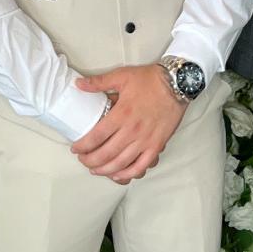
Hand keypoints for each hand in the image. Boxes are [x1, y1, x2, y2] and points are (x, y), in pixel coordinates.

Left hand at [71, 64, 185, 182]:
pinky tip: (118, 175)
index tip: (75, 148)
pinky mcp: (156, 146)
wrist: (176, 84)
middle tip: (83, 160)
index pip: (96, 136)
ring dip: (105, 170)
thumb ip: (98, 82)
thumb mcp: (122, 76)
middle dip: (90, 161)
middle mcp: (132, 130)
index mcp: (122, 114)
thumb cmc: (149, 80)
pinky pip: (140, 166)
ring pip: (121, 163)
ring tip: (95, 169)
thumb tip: (78, 84)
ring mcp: (145, 141)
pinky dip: (127, 174)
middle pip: (106, 154)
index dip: (83, 146)